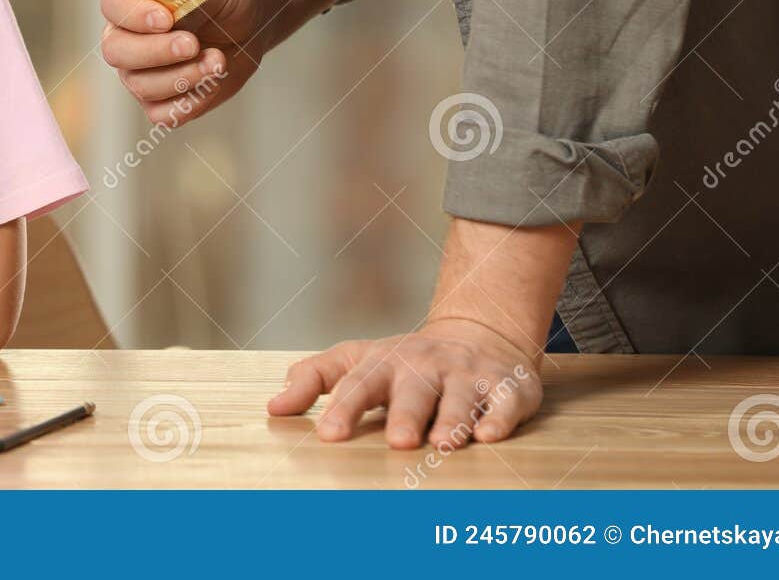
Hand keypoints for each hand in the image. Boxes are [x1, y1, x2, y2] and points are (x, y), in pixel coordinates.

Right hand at [100, 0, 268, 125]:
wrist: (245, 23)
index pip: (112, 4)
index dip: (135, 15)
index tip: (167, 19)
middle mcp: (124, 36)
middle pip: (115, 52)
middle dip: (156, 52)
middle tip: (193, 44)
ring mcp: (137, 72)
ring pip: (141, 86)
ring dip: (185, 77)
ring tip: (217, 60)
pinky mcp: (157, 100)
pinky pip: (162, 114)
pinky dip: (192, 102)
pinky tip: (213, 80)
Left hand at [268, 317, 543, 446]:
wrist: (477, 334)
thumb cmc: (404, 362)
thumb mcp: (356, 360)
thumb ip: (313, 380)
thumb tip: (273, 408)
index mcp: (384, 363)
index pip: (358, 384)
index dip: (343, 407)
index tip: (329, 434)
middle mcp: (425, 366)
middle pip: (413, 391)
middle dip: (407, 415)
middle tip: (399, 441)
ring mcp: (467, 375)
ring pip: (461, 397)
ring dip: (453, 420)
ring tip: (444, 443)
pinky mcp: (506, 386)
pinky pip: (505, 401)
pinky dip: (499, 417)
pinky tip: (490, 434)